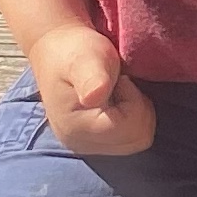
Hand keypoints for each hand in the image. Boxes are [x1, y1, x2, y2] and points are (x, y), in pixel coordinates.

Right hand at [30, 21, 151, 157]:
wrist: (58, 50)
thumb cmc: (76, 50)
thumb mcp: (86, 58)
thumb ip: (92, 77)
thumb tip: (94, 96)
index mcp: (77, 129)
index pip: (130, 127)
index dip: (134, 100)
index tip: (119, 80)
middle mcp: (80, 144)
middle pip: (137, 140)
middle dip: (138, 109)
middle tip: (120, 86)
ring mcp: (88, 146)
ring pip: (137, 142)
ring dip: (138, 114)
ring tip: (119, 93)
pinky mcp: (95, 143)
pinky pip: (131, 140)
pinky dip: (134, 120)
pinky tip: (120, 103)